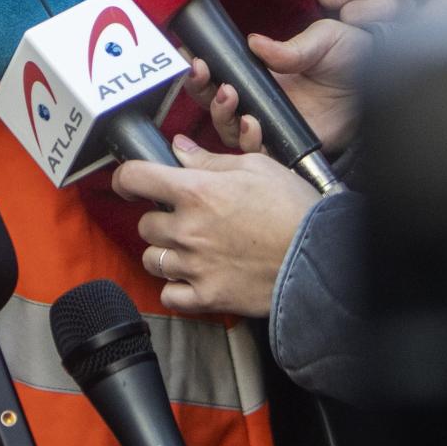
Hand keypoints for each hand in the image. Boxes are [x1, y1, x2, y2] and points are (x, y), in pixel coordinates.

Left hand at [113, 137, 323, 316]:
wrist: (321, 256)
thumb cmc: (293, 207)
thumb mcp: (255, 167)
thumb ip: (209, 159)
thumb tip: (178, 148)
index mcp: (195, 191)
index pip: (136, 178)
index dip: (125, 178)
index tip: (128, 183)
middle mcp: (187, 229)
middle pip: (144, 224)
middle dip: (160, 220)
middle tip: (186, 220)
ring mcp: (195, 266)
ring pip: (153, 260)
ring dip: (166, 253)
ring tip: (191, 249)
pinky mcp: (208, 297)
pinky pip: (170, 296)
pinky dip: (176, 289)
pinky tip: (193, 278)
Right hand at [187, 17, 372, 153]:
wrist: (382, 87)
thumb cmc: (352, 57)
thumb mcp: (323, 40)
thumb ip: (291, 47)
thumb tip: (255, 43)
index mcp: (260, 72)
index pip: (218, 72)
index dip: (199, 68)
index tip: (191, 58)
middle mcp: (260, 100)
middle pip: (213, 103)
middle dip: (202, 90)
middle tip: (208, 76)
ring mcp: (271, 125)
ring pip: (228, 130)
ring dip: (222, 115)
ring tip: (232, 98)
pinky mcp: (287, 146)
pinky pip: (257, 153)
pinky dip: (248, 142)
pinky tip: (253, 125)